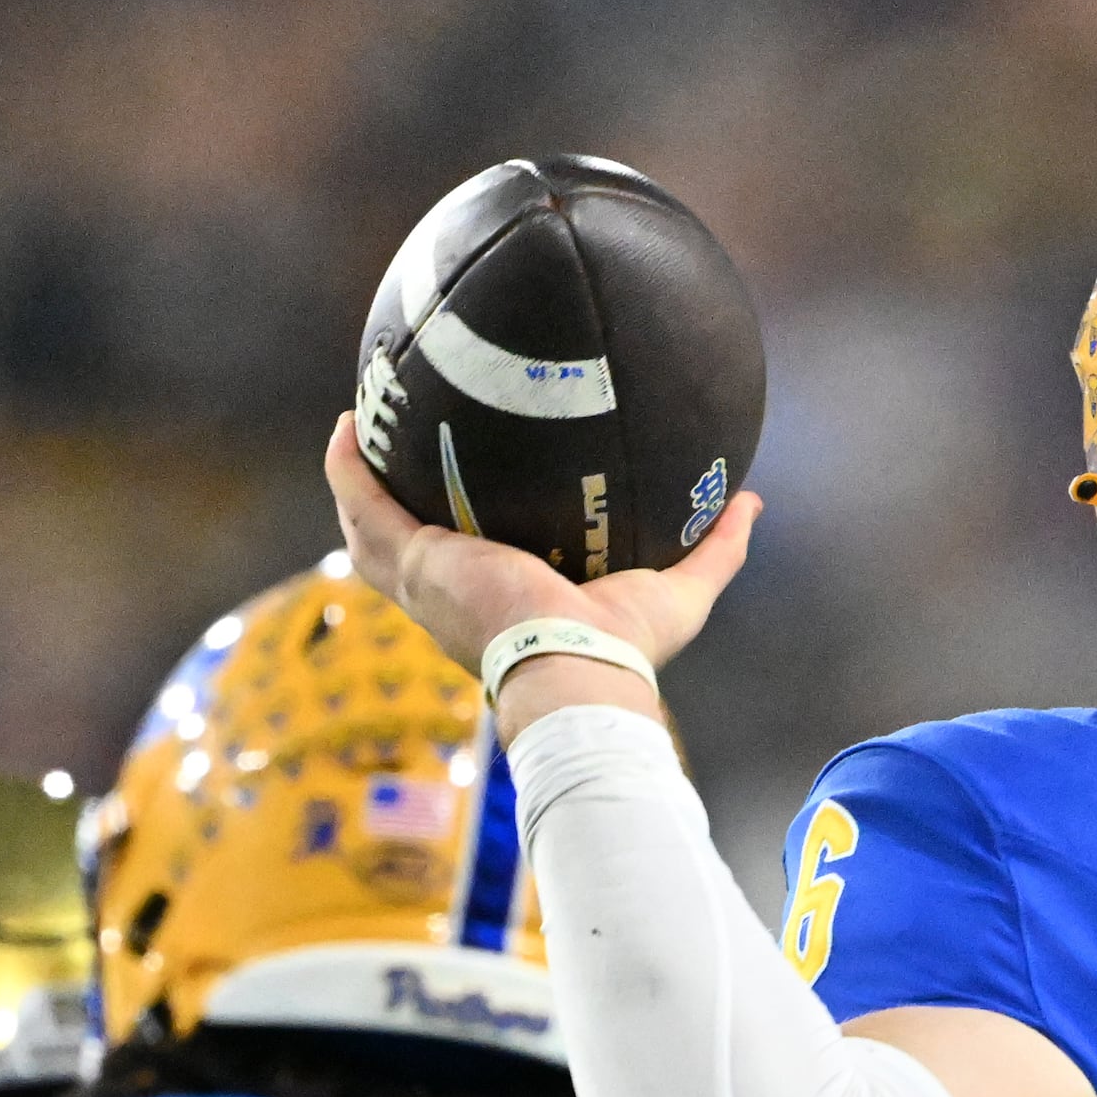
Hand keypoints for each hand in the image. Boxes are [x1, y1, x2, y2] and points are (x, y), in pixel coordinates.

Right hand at [321, 416, 762, 713]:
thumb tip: (751, 500)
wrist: (577, 670)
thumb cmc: (625, 650)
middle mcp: (457, 596)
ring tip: (357, 426)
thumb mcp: (681, 590)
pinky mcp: (415, 563)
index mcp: (506, 605)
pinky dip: (347, 470)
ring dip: (357, 480)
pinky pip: (364, 507)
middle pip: (410, 543)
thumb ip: (716, 548)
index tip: (470, 490)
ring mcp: (428, 581)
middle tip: (399, 447)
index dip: (466, 530)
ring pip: (371, 527)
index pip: (477, 564)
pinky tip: (346, 426)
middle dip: (397, 499)